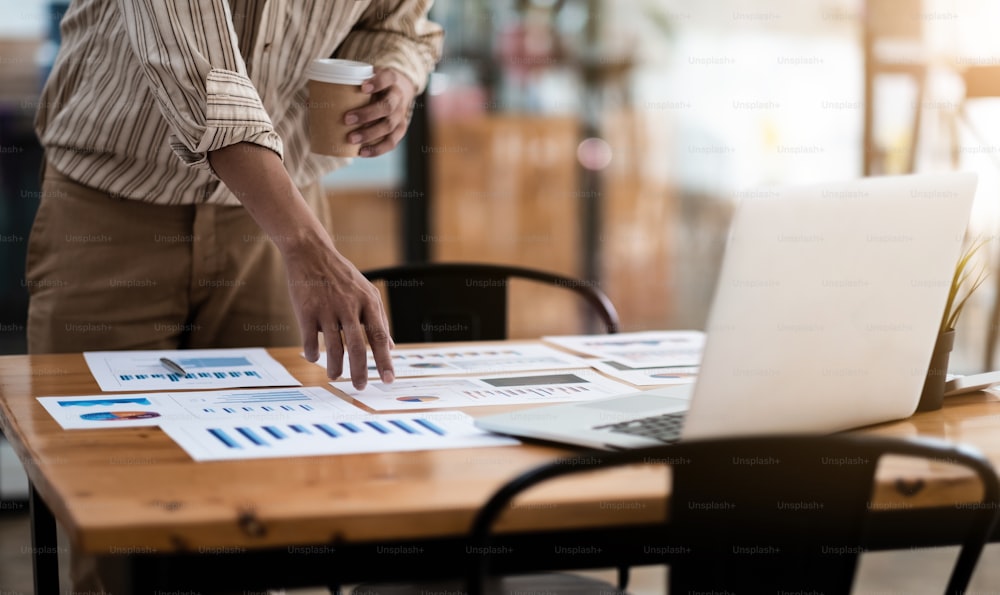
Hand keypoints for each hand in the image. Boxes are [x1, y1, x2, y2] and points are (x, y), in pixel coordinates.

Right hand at [206, 142, 394, 389]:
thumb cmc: (341, 276)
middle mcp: (349, 306)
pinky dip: (312, 353)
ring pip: (333, 347)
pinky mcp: (306, 310)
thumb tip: (391, 347)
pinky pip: (309, 340)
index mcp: (368, 302)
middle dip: (360, 371)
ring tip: (336, 376)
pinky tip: (314, 358)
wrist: (311, 252)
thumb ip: (379, 319)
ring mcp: (326, 309)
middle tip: (360, 387)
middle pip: (357, 346)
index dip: (385, 360)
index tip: (388, 380)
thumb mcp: (366, 292)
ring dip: (335, 366)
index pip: (379, 336)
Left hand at [344, 68, 417, 157]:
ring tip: (351, 139)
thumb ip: (341, 87)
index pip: (387, 77)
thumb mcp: (362, 78)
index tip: (362, 87)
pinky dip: (377, 149)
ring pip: (389, 126)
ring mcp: (401, 114)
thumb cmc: (372, 85)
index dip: (377, 82)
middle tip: (346, 119)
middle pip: (387, 106)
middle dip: (367, 114)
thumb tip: (310, 103)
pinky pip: (391, 142)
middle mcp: (398, 96)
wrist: (395, 90)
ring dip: (370, 134)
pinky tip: (362, 153)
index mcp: (390, 79)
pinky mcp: (400, 129)